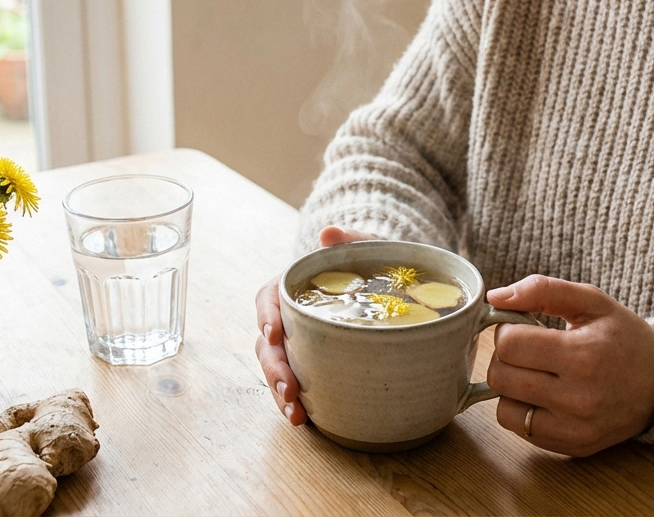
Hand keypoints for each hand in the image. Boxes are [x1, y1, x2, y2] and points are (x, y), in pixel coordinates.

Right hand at [255, 226, 373, 425]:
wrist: (387, 288)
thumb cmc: (370, 265)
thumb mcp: (364, 248)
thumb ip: (348, 240)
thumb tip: (328, 233)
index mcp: (292, 288)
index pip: (268, 299)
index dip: (266, 317)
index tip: (274, 334)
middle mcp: (288, 318)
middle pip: (267, 343)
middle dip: (274, 368)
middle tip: (289, 388)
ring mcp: (297, 344)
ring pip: (276, 368)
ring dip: (280, 392)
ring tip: (295, 414)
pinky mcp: (309, 364)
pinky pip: (293, 384)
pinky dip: (293, 402)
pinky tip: (304, 419)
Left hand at [484, 275, 653, 456]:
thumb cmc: (625, 338)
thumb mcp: (592, 301)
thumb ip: (543, 290)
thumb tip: (494, 297)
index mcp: (583, 355)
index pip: (509, 344)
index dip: (508, 330)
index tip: (523, 328)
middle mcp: (578, 397)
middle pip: (501, 376)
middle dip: (506, 357)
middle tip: (528, 350)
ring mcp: (575, 428)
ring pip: (503, 407)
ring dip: (511, 387)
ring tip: (536, 374)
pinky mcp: (572, 446)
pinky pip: (519, 430)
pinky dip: (522, 411)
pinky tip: (544, 396)